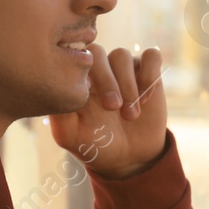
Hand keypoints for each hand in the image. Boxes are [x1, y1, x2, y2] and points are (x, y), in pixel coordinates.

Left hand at [49, 44, 166, 178]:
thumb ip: (59, 115)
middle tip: (112, 107)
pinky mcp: (147, 71)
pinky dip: (149, 75)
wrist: (129, 156)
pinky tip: (145, 100)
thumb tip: (57, 91)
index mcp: (78, 78)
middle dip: (106, 81)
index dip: (81, 73)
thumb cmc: (95, 143)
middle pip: (98, 53)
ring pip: (122, 55)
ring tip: (130, 115)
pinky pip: (151, 56)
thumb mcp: (70, 136)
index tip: (87, 96)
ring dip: (127, 86)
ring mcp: (123, 68)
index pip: (73, 58)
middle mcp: (99, 69)